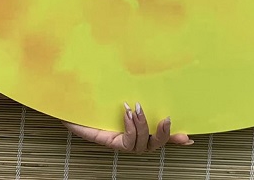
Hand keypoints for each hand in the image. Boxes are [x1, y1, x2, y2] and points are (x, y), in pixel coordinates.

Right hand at [64, 102, 193, 152]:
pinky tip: (187, 138)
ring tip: (166, 118)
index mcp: (113, 140)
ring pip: (154, 143)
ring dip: (162, 132)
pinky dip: (175, 138)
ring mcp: (139, 136)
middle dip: (145, 128)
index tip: (127, 110)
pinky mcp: (148, 128)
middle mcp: (128, 141)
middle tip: (141, 109)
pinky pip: (163, 138)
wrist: (87, 107)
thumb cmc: (83, 112)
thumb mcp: (77, 118)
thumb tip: (66, 120)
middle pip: (143, 145)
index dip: (131, 130)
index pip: (126, 142)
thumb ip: (74, 122)